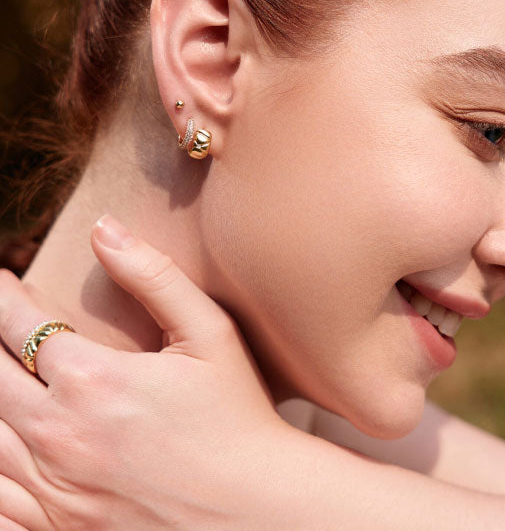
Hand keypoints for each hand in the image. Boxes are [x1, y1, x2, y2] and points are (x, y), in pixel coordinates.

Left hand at [0, 215, 292, 530]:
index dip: (4, 298)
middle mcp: (59, 434)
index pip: (22, 326)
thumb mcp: (210, 334)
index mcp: (94, 380)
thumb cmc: (238, 416)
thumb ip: (154, 277)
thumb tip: (105, 228)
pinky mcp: (58, 529)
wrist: (254, 508)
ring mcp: (53, 490)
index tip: (1, 281)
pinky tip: (3, 448)